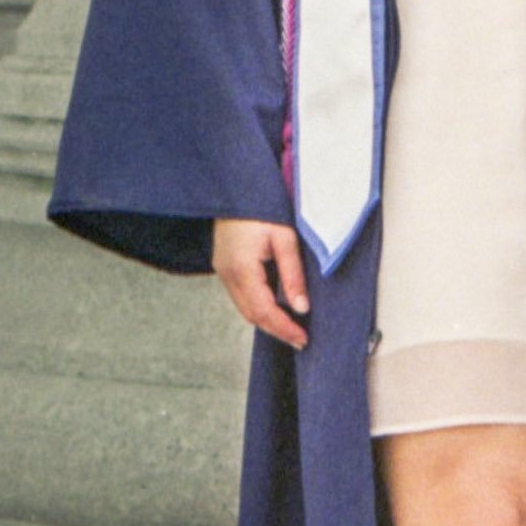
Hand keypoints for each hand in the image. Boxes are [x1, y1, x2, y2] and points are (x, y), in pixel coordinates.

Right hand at [212, 218, 310, 347]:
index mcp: (241, 268)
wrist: (236, 186)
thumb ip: (293, 274)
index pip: (263, 310)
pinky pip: (241, 295)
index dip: (283, 328)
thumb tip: (302, 307)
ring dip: (267, 320)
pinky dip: (258, 305)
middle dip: (276, 330)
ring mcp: (222, 271)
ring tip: (291, 327)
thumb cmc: (262, 206)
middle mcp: (227, 274)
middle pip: (251, 314)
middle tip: (300, 339)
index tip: (302, 339)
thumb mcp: (285, 238)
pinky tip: (275, 306)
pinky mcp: (224, 266)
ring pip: (244, 307)